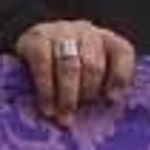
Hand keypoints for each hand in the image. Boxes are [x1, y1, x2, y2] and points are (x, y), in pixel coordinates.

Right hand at [14, 20, 135, 127]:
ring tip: (64, 118)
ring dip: (68, 96)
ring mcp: (60, 31)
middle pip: (94, 64)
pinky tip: (48, 108)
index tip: (111, 101)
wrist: (28, 58)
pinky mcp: (36, 38)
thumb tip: (107, 110)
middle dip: (87, 93)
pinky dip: (47, 91)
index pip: (122, 51)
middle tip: (79, 114)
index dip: (119, 77)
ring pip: (70, 66)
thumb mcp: (86, 79)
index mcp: (105, 39)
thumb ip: (100, 90)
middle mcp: (85, 30)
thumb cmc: (62, 75)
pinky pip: (44, 66)